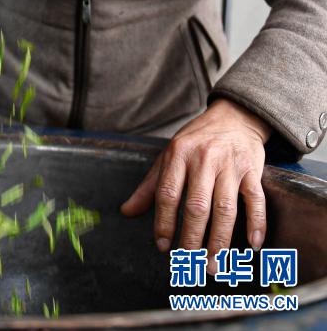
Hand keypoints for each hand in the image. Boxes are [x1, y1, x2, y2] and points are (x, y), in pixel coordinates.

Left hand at [120, 99, 270, 272]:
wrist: (233, 116)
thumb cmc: (196, 141)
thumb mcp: (169, 156)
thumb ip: (149, 186)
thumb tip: (126, 212)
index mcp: (178, 155)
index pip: (167, 193)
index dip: (164, 222)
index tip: (163, 247)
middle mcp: (203, 158)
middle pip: (197, 206)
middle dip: (192, 239)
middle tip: (190, 265)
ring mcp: (229, 164)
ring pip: (225, 207)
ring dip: (220, 240)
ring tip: (213, 265)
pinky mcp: (252, 168)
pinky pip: (255, 198)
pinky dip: (256, 222)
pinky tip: (253, 244)